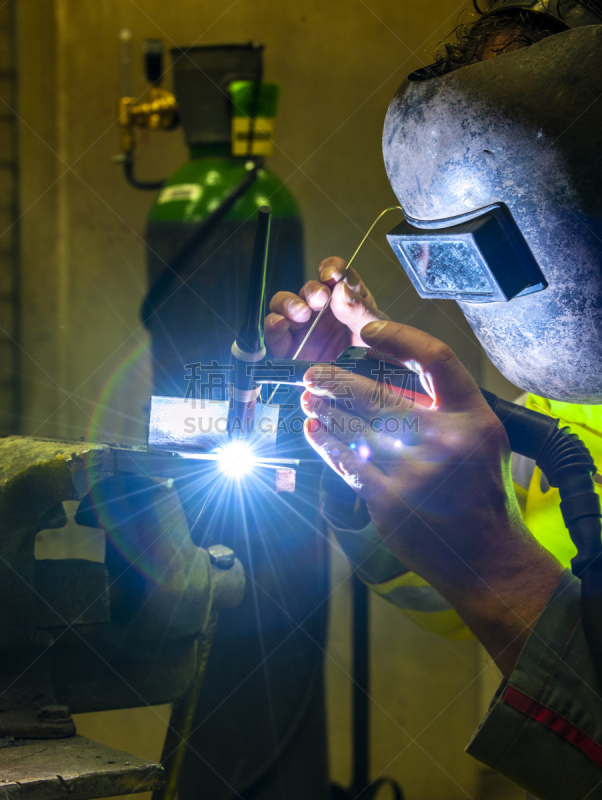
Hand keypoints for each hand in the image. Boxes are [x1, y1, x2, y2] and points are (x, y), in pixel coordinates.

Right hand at [265, 257, 385, 361]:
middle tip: (320, 298)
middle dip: (311, 290)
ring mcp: (303, 330)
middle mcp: (322, 312)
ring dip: (289, 304)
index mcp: (347, 301)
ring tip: (301, 313)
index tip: (331, 275)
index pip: (336, 274)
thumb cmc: (376, 363)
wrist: (364, 397)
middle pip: (309, 289)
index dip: (331, 268)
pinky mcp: (287, 349)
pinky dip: (273, 325)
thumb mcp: (374, 333)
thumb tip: (340, 288)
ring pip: (285, 305)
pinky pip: (274, 333)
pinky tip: (280, 324)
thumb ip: (359, 310)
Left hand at [302, 319, 562, 675]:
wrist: (485, 555)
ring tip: (308, 398)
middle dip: (337, 381)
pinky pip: (347, 462)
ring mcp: (414, 472)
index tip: (369, 332)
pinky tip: (314, 429)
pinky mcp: (389, 501)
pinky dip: (326, 443)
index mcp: (472, 418)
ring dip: (325, 409)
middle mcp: (444, 440)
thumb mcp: (480, 438)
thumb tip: (389, 376)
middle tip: (313, 374)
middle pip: (379, 394)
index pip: (436, 360)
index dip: (400, 337)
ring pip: (355, 427)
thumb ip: (445, 407)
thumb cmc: (479, 491)